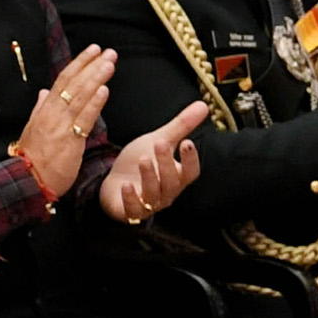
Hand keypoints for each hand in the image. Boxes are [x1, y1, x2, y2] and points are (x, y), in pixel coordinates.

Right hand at [15, 45, 114, 196]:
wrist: (26, 182)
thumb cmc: (30, 160)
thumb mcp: (31, 129)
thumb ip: (40, 109)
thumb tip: (44, 92)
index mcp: (44, 110)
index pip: (63, 80)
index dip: (79, 63)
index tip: (93, 51)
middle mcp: (52, 114)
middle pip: (73, 84)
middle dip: (92, 66)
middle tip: (108, 53)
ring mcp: (61, 127)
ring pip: (80, 98)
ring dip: (96, 78)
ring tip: (110, 64)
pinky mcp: (70, 142)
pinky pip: (84, 120)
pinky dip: (94, 104)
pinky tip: (104, 91)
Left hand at [100, 100, 205, 223]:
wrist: (114, 182)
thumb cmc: (139, 163)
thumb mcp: (159, 141)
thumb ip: (180, 126)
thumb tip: (203, 105)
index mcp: (177, 177)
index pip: (190, 172)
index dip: (190, 159)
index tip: (188, 143)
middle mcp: (166, 193)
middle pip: (172, 181)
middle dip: (166, 163)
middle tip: (160, 144)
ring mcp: (149, 204)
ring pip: (154, 194)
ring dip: (149, 177)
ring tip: (143, 159)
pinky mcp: (130, 212)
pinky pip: (133, 210)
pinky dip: (130, 199)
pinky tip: (126, 185)